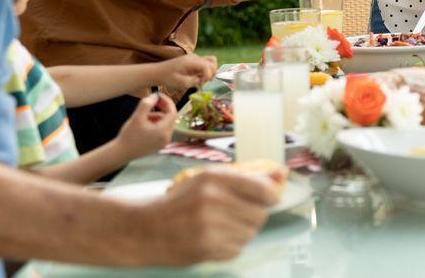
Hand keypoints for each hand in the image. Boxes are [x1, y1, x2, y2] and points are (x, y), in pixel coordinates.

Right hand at [114, 93, 176, 161]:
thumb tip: (155, 95)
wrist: (121, 153)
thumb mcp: (137, 117)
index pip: (172, 112)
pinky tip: (143, 125)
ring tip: (142, 117)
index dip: (167, 102)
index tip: (158, 95)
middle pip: (170, 118)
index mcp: (163, 132)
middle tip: (151, 102)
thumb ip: (147, 104)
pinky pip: (161, 130)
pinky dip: (155, 124)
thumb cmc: (128, 136)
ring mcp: (163, 143)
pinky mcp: (158, 145)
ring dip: (156, 116)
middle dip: (161, 108)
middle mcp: (166, 138)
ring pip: (165, 123)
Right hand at [141, 166, 281, 264]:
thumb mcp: (206, 179)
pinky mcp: (207, 248)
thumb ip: (244, 178)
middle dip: (254, 214)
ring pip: (250, 233)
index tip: (269, 197)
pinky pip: (237, 249)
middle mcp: (213, 200)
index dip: (271, 195)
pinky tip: (214, 238)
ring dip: (242, 231)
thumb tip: (281, 175)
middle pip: (260, 214)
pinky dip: (230, 246)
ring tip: (222, 226)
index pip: (263, 189)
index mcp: (214, 178)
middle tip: (237, 213)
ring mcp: (210, 226)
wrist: (143, 228)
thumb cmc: (178, 202)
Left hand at [154, 54, 217, 93]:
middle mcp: (194, 57)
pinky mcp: (193, 61)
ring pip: (210, 61)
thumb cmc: (167, 78)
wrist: (158, 72)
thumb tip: (202, 80)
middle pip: (212, 61)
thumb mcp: (180, 83)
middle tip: (202, 82)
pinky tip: (197, 78)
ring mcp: (194, 58)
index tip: (201, 84)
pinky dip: (205, 71)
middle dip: (211, 73)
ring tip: (201, 80)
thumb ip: (194, 81)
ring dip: (210, 71)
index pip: (208, 66)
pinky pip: (204, 64)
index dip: (208, 76)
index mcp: (191, 62)